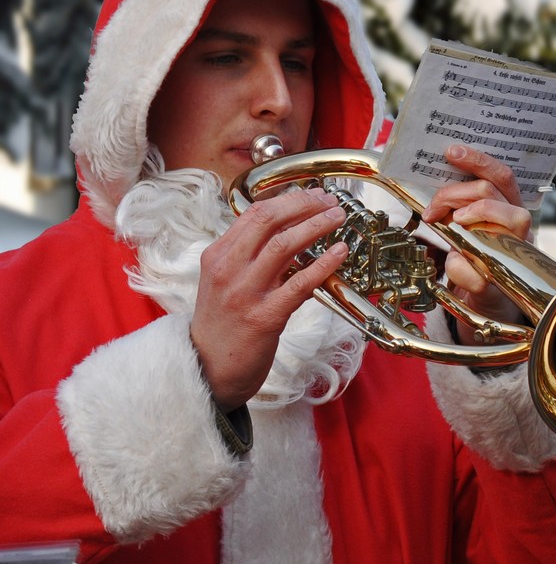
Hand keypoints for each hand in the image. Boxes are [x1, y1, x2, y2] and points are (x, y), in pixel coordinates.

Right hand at [192, 187, 350, 408]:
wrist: (208, 367)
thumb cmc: (223, 323)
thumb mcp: (225, 281)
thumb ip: (249, 255)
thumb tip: (288, 229)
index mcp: (217, 256)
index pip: (254, 214)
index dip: (288, 200)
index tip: (313, 195)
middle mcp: (227, 269)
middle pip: (269, 221)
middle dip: (304, 205)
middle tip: (330, 201)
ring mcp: (245, 293)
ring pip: (284, 245)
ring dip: (316, 226)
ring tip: (338, 218)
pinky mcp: (265, 317)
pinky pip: (299, 283)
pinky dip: (323, 264)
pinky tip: (339, 252)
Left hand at [420, 145, 531, 343]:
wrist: (489, 300)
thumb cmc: (475, 257)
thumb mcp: (463, 227)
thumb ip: (456, 206)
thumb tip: (434, 187)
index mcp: (509, 206)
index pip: (501, 174)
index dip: (477, 160)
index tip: (450, 152)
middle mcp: (518, 224)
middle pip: (492, 190)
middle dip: (454, 193)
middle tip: (433, 209)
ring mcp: (515, 248)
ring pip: (505, 216)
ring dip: (466, 217)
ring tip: (449, 226)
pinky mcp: (502, 277)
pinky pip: (480, 266)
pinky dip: (458, 267)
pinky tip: (455, 262)